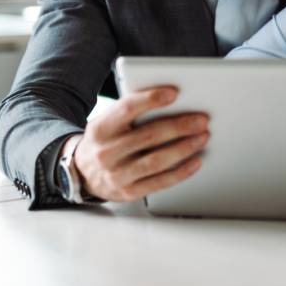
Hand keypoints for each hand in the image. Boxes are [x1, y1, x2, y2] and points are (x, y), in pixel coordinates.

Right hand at [73, 86, 209, 201]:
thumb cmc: (105, 141)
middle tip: (202, 119)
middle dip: (179, 126)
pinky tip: (196, 161)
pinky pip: (160, 182)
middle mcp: (106, 152)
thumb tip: (173, 101)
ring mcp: (117, 175)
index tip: (174, 93)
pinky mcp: (129, 192)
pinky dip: (181, 171)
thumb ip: (132, 112)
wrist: (82, 173)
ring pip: (156, 160)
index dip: (151, 99)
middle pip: (149, 136)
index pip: (127, 108)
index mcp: (101, 128)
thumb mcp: (108, 122)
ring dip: (184, 148)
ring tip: (203, 137)